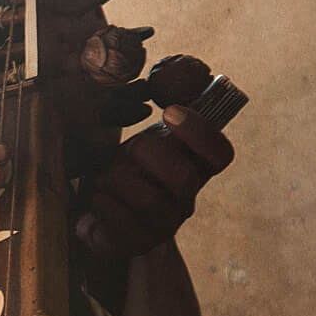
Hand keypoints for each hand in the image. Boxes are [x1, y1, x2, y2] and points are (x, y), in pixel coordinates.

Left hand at [75, 55, 234, 260]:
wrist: (98, 213)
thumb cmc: (125, 167)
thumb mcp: (141, 133)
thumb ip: (156, 105)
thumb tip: (164, 71)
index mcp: (193, 168)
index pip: (220, 154)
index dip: (201, 132)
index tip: (168, 110)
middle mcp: (186, 200)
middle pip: (182, 178)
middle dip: (147, 155)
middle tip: (126, 150)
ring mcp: (163, 226)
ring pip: (148, 201)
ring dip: (117, 179)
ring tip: (104, 176)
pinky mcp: (136, 244)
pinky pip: (120, 223)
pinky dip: (100, 202)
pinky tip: (95, 197)